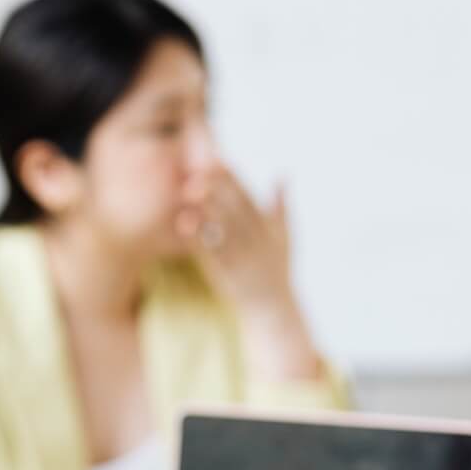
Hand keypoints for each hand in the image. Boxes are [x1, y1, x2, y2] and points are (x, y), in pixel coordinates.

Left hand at [177, 166, 321, 379]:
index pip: (249, 197)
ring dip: (206, 210)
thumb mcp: (286, 237)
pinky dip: (198, 239)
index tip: (217, 159)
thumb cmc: (278, 270)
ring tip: (188, 193)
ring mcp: (242, 258)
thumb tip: (284, 174)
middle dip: (217, 189)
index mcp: (268, 228)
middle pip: (235, 210)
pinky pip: (212, 255)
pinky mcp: (227, 276)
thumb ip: (282, 206)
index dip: (233, 178)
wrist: (273, 310)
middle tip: (197, 170)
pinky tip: (184, 225)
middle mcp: (257, 241)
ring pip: (223, 229)